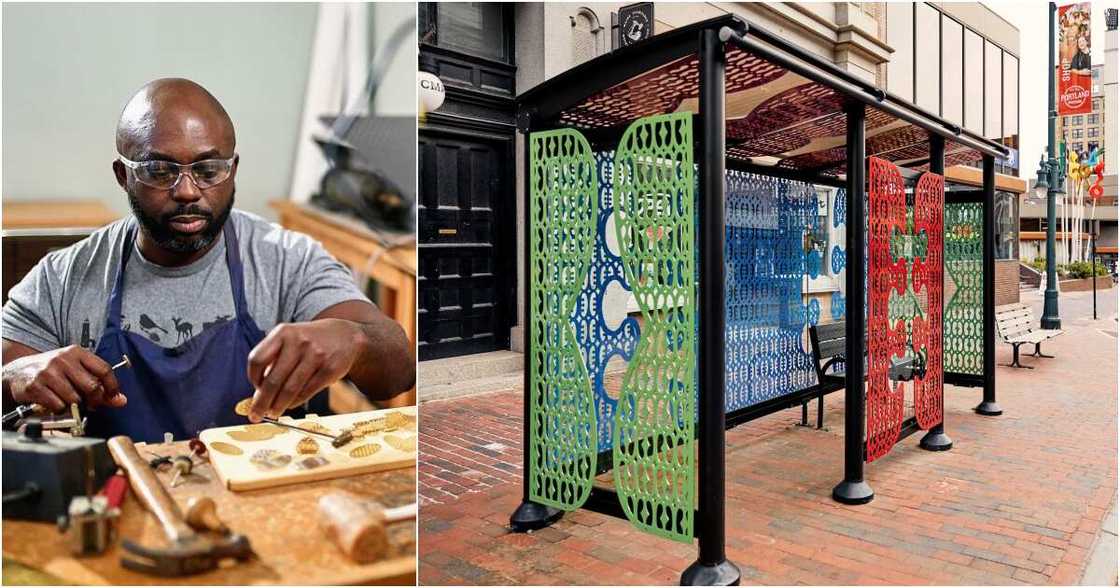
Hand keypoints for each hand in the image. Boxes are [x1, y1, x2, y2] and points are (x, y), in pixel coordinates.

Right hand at [2, 346, 125, 412]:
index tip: (114, 397)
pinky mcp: (35, 385)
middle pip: (92, 386)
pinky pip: (58, 405)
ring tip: (69, 401)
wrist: (18, 372)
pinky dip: (59, 409)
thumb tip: (121, 401)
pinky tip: (55, 403)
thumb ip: (100, 385)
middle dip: (95, 400)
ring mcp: (48, 372)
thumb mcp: (76, 371)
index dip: (113, 387)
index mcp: (77, 352)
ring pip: (75, 399)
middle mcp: (63, 359)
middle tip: (91, 404)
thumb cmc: (53, 372)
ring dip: (75, 406)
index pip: (104, 369)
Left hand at [246, 320, 360, 421]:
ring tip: (273, 413)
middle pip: (273, 379)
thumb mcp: (290, 338)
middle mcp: (298, 342)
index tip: (255, 389)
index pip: (257, 360)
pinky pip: (307, 391)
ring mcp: (316, 355)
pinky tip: (290, 405)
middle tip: (256, 414)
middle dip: (262, 401)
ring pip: (290, 389)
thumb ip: (274, 358)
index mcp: (283, 332)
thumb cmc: (311, 340)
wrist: (345, 335)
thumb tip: (259, 391)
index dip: (253, 378)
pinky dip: (296, 402)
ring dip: (278, 405)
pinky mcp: (330, 369)